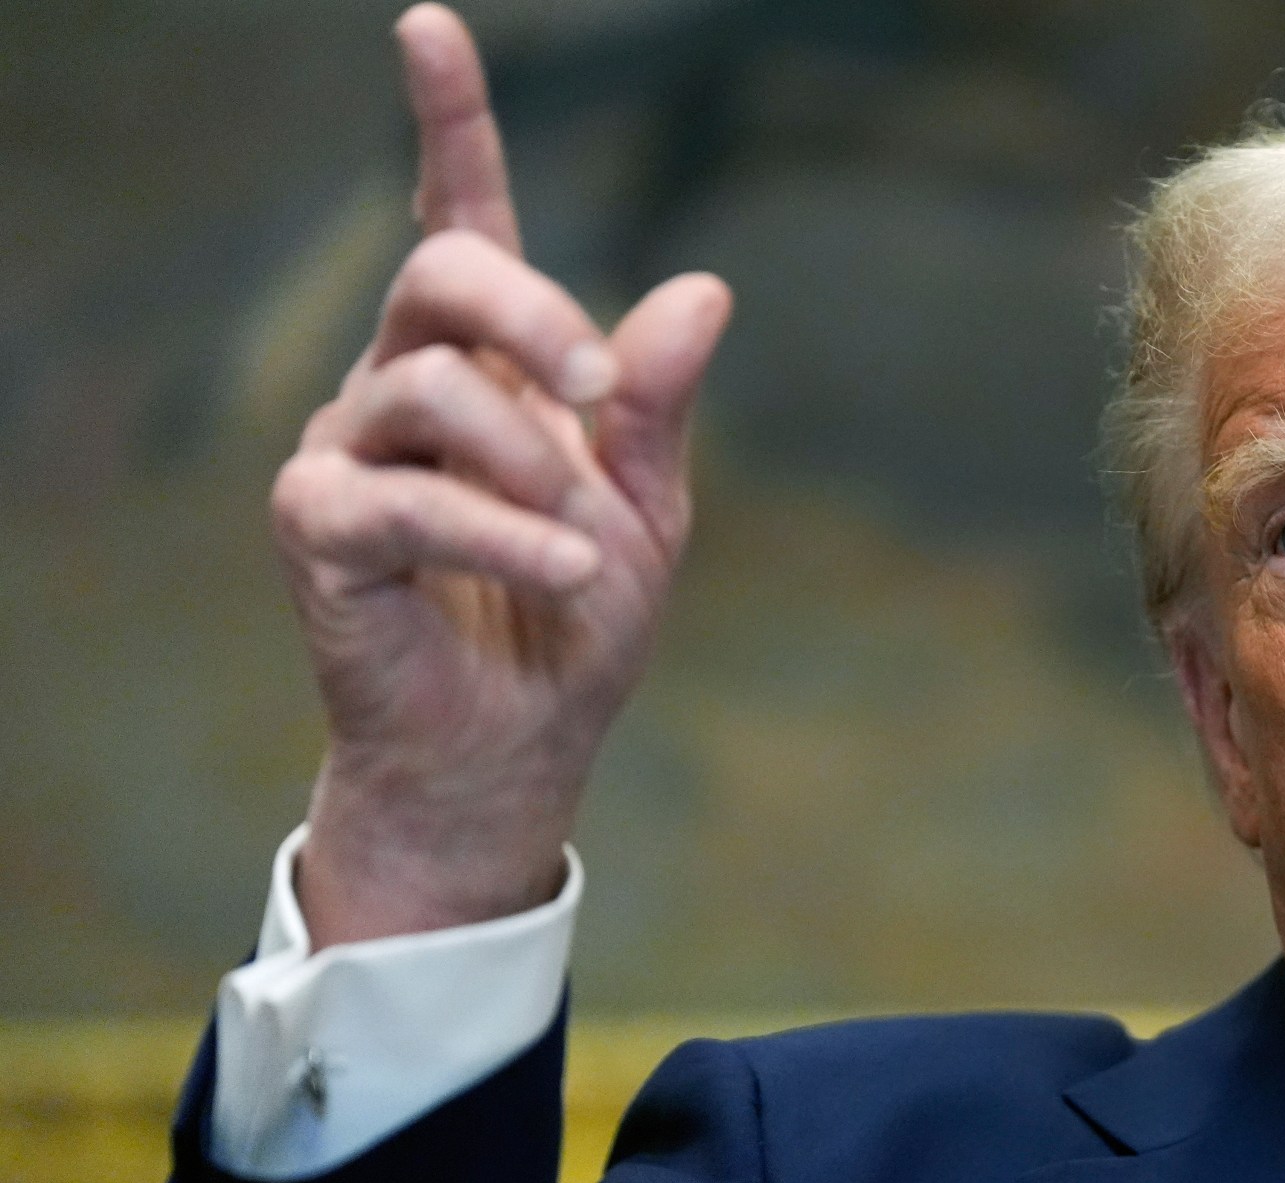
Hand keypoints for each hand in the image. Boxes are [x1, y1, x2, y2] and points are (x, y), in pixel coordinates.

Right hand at [276, 4, 730, 947]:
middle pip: (440, 278)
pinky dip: (502, 536)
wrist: (522, 745)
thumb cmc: (575, 619)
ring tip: (586, 542)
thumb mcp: (647, 505)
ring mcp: (349, 453)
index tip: (430, 25)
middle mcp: (402, 386)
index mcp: (485, 365)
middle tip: (603, 390)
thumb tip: (702, 290)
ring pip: (428, 389)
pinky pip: (404, 500)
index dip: (448, 125)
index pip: (456, 221)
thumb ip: (659, 403)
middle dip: (534, 315)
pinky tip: (568, 573)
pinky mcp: (318, 530)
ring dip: (532, 465)